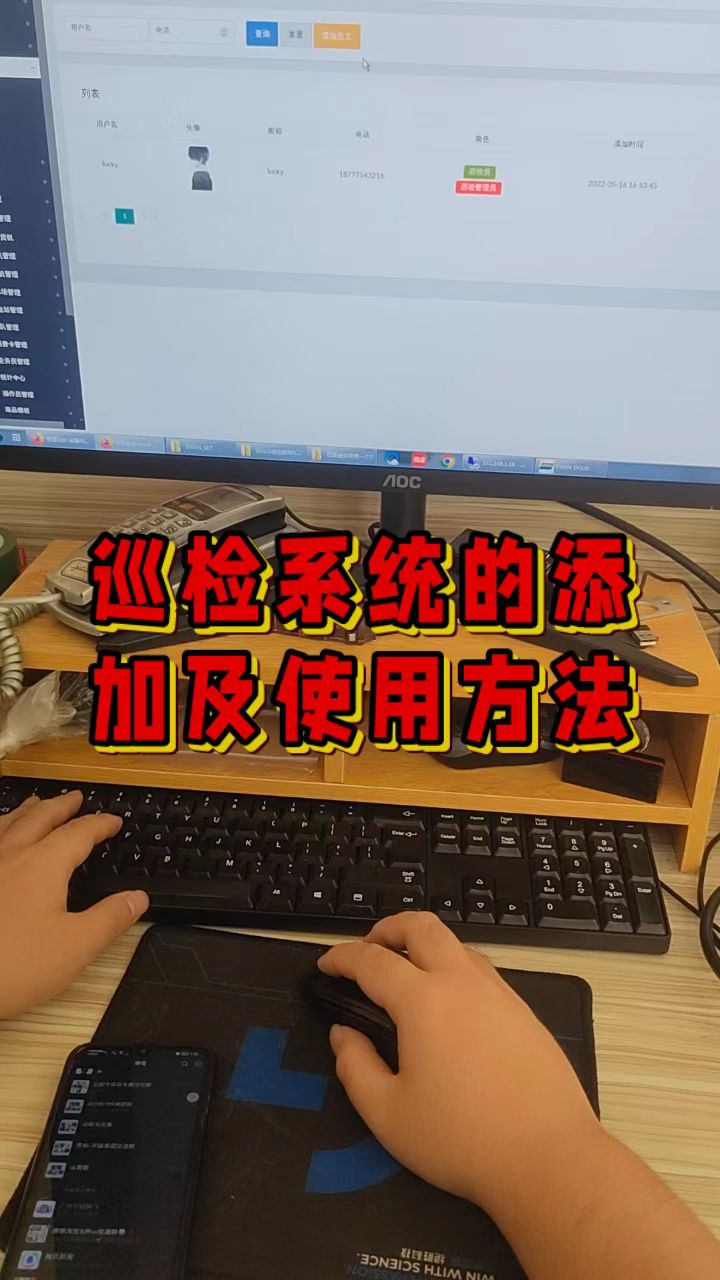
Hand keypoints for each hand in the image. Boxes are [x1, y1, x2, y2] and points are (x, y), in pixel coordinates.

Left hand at [0, 791, 147, 1019]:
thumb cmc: (11, 965)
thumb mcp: (75, 947)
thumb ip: (110, 919)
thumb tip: (137, 898)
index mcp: (44, 865)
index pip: (79, 833)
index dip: (100, 824)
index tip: (114, 821)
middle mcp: (11, 855)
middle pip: (40, 818)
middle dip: (61, 807)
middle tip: (74, 798)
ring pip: (7, 824)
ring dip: (27, 811)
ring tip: (35, 804)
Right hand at [318, 913, 599, 1218]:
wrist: (548, 1157)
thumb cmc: (462, 1140)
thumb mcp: (388, 1115)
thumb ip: (355, 1067)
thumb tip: (343, 1035)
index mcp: (424, 1001)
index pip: (372, 961)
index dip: (342, 957)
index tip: (326, 965)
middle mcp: (463, 983)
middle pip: (421, 926)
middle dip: (387, 928)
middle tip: (368, 949)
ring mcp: (501, 994)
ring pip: (457, 944)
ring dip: (425, 946)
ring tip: (409, 975)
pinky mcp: (525, 1013)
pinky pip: (482, 971)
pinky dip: (455, 969)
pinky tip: (452, 1006)